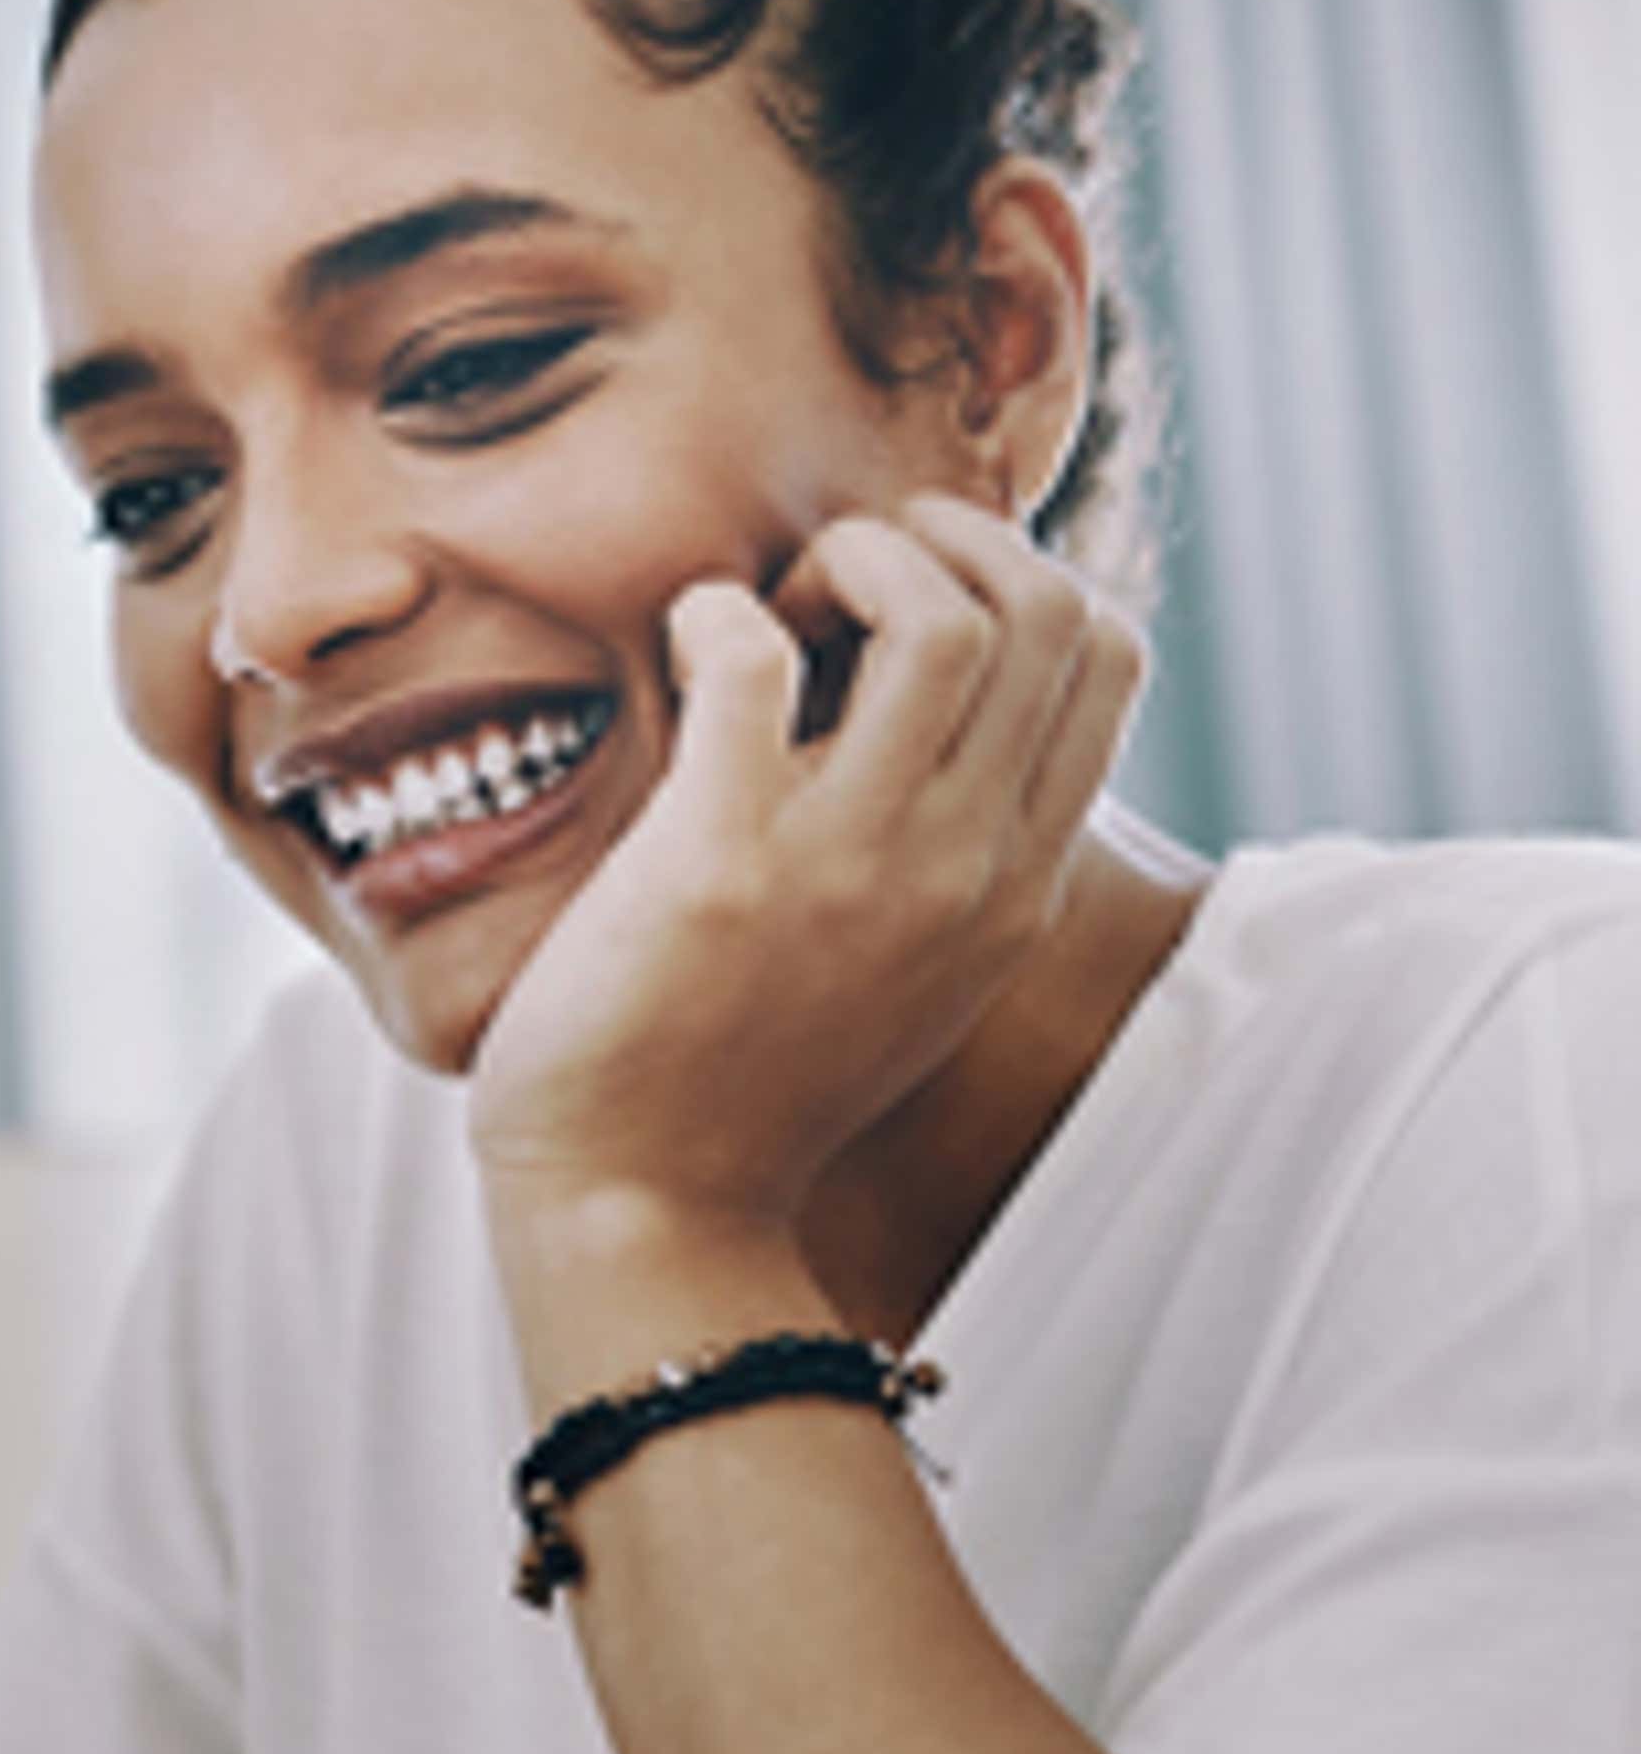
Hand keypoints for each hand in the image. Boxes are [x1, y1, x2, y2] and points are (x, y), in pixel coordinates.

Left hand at [465, 495, 1143, 1231]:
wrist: (645, 1208)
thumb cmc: (743, 1077)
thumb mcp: (910, 969)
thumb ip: (954, 855)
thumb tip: (930, 704)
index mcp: (1018, 883)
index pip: (1110, 654)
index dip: (1013, 578)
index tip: (904, 618)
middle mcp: (964, 865)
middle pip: (1045, 607)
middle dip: (937, 545)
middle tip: (831, 597)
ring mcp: (852, 862)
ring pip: (940, 615)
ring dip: (849, 564)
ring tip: (771, 619)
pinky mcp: (722, 858)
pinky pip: (754, 658)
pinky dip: (717, 616)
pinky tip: (685, 650)